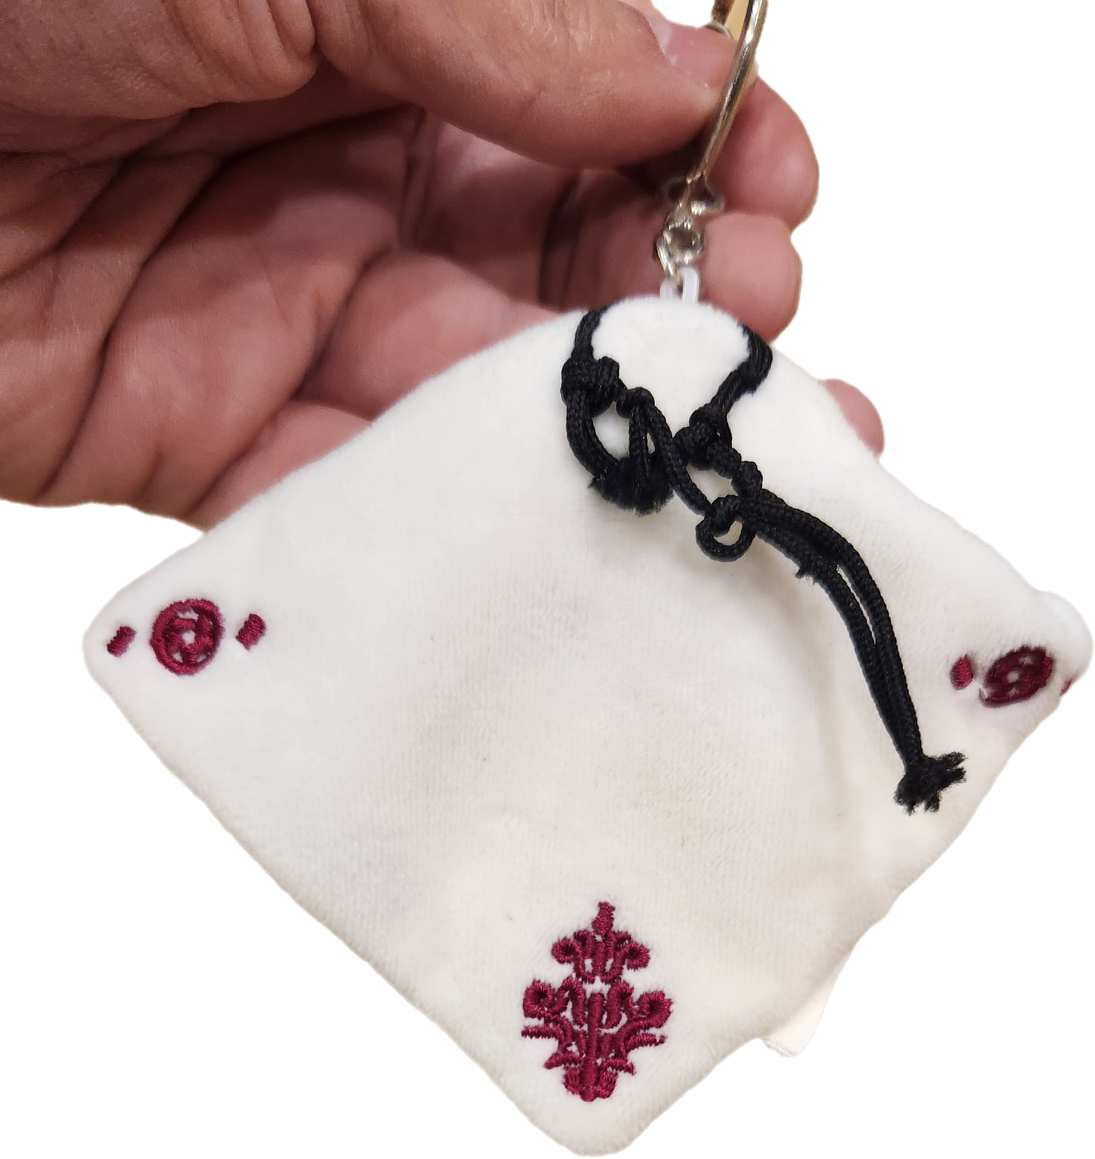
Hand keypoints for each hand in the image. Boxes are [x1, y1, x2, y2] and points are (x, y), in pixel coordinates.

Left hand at [0, 0, 881, 527]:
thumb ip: (491, 14)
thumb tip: (679, 84)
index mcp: (389, 56)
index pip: (587, 116)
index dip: (695, 150)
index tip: (780, 183)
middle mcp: (358, 196)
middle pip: (557, 265)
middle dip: (676, 294)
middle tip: (765, 319)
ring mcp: (298, 330)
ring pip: (482, 394)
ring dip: (600, 419)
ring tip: (723, 433)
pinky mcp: (223, 449)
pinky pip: (363, 496)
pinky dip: (456, 519)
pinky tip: (567, 529)